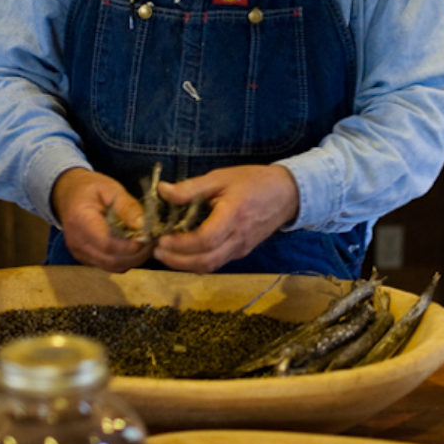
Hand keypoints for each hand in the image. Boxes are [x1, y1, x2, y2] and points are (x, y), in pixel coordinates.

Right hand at [51, 167, 153, 271]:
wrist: (68, 194)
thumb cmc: (90, 188)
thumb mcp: (111, 188)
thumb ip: (127, 206)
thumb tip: (142, 225)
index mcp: (80, 221)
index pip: (106, 243)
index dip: (129, 246)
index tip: (148, 238)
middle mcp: (76, 242)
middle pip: (110, 259)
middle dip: (136, 254)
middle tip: (154, 241)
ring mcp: (79, 252)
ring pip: (111, 266)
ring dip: (133, 259)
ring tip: (148, 244)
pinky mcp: (86, 258)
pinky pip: (108, 266)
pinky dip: (125, 260)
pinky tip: (136, 248)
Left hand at [152, 164, 298, 272]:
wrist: (286, 194)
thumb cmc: (253, 181)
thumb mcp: (221, 177)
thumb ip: (191, 187)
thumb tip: (162, 191)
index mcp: (233, 217)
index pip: (205, 240)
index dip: (180, 244)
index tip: (161, 238)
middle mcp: (238, 238)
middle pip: (205, 261)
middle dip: (177, 260)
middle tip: (156, 250)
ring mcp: (241, 248)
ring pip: (210, 266)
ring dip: (185, 265)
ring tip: (166, 253)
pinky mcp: (242, 251)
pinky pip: (217, 262)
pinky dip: (197, 262)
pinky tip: (185, 252)